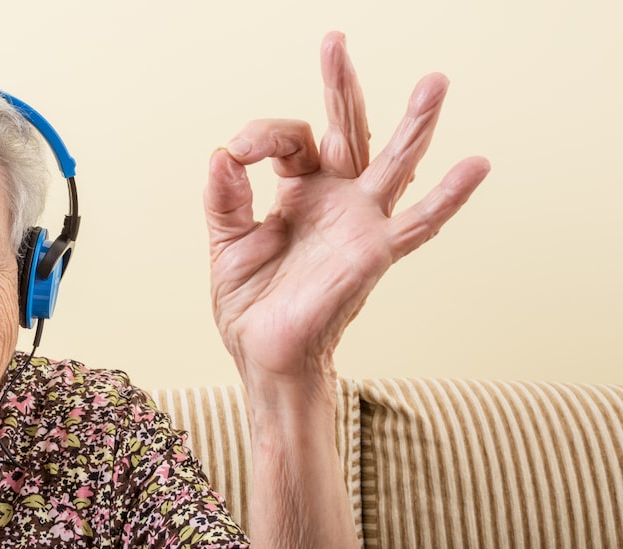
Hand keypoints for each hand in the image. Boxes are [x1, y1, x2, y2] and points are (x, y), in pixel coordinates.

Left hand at [205, 32, 489, 404]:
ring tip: (435, 82)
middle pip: (345, 129)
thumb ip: (225, 198)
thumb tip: (223, 152)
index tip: (237, 154)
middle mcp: (335, 199)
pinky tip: (477, 165)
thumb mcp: (226, 243)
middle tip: (335, 40)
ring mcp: (359, 223)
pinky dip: (449, 196)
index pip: (290, 139)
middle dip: (341, 85)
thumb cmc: (251, 304)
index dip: (262, 135)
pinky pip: (418, 223)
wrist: (265, 355)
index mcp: (299, 192)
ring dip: (413, 123)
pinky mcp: (373, 253)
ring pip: (393, 163)